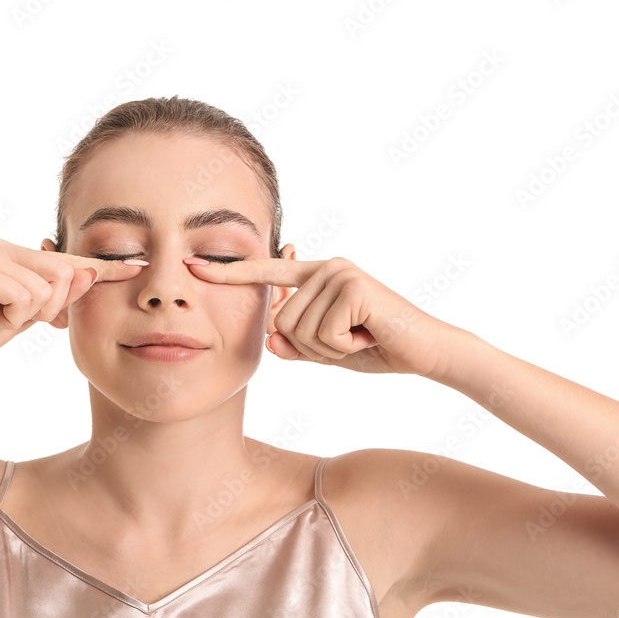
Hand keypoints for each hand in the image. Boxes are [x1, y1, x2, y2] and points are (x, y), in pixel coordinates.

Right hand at [0, 238, 144, 375]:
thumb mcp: (23, 317)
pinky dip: (11, 316)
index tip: (138, 268)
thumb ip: (54, 301)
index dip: (103, 268)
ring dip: (26, 315)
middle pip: (65, 274)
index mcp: (16, 254)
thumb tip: (90, 275)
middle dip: (51, 308)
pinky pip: (25, 297)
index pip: (68, 260)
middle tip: (14, 319)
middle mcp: (4, 245)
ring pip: (48, 288)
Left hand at [184, 253, 453, 375]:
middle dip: (314, 347)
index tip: (192, 266)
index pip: (266, 276)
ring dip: (332, 348)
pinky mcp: (353, 286)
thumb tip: (271, 341)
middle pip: (283, 322)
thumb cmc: (377, 348)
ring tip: (362, 336)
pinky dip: (345, 347)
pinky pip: (323, 333)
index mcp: (316, 277)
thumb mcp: (328, 350)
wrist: (426, 352)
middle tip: (352, 339)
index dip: (230, 274)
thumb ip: (297, 345)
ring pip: (300, 330)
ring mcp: (339, 273)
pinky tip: (369, 336)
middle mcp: (325, 268)